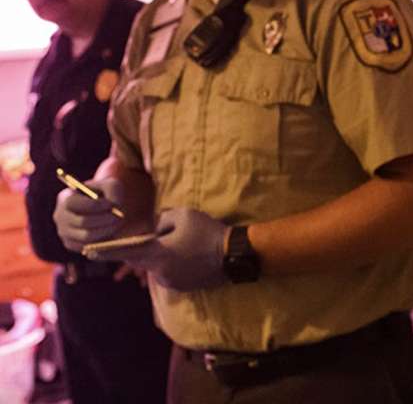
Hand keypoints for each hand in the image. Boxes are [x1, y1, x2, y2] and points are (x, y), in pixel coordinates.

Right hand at [53, 178, 126, 250]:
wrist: (104, 207)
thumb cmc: (106, 193)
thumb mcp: (111, 185)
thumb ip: (113, 191)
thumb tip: (114, 206)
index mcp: (65, 198)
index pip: (73, 203)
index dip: (95, 205)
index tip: (111, 204)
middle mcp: (60, 216)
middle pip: (82, 222)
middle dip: (104, 219)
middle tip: (119, 217)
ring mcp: (64, 232)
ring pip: (86, 236)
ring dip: (106, 230)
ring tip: (118, 223)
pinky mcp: (71, 244)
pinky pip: (87, 247)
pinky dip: (102, 241)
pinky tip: (111, 231)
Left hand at [109, 208, 228, 291]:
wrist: (234, 255)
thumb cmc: (207, 232)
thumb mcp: (183, 215)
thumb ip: (161, 221)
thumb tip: (155, 230)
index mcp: (157, 254)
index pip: (125, 252)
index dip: (105, 251)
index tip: (88, 252)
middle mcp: (159, 272)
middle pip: (142, 260)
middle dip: (143, 250)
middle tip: (157, 238)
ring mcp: (171, 283)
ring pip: (157, 267)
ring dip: (161, 257)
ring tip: (183, 245)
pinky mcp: (183, 287)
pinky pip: (170, 274)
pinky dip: (174, 265)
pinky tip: (191, 255)